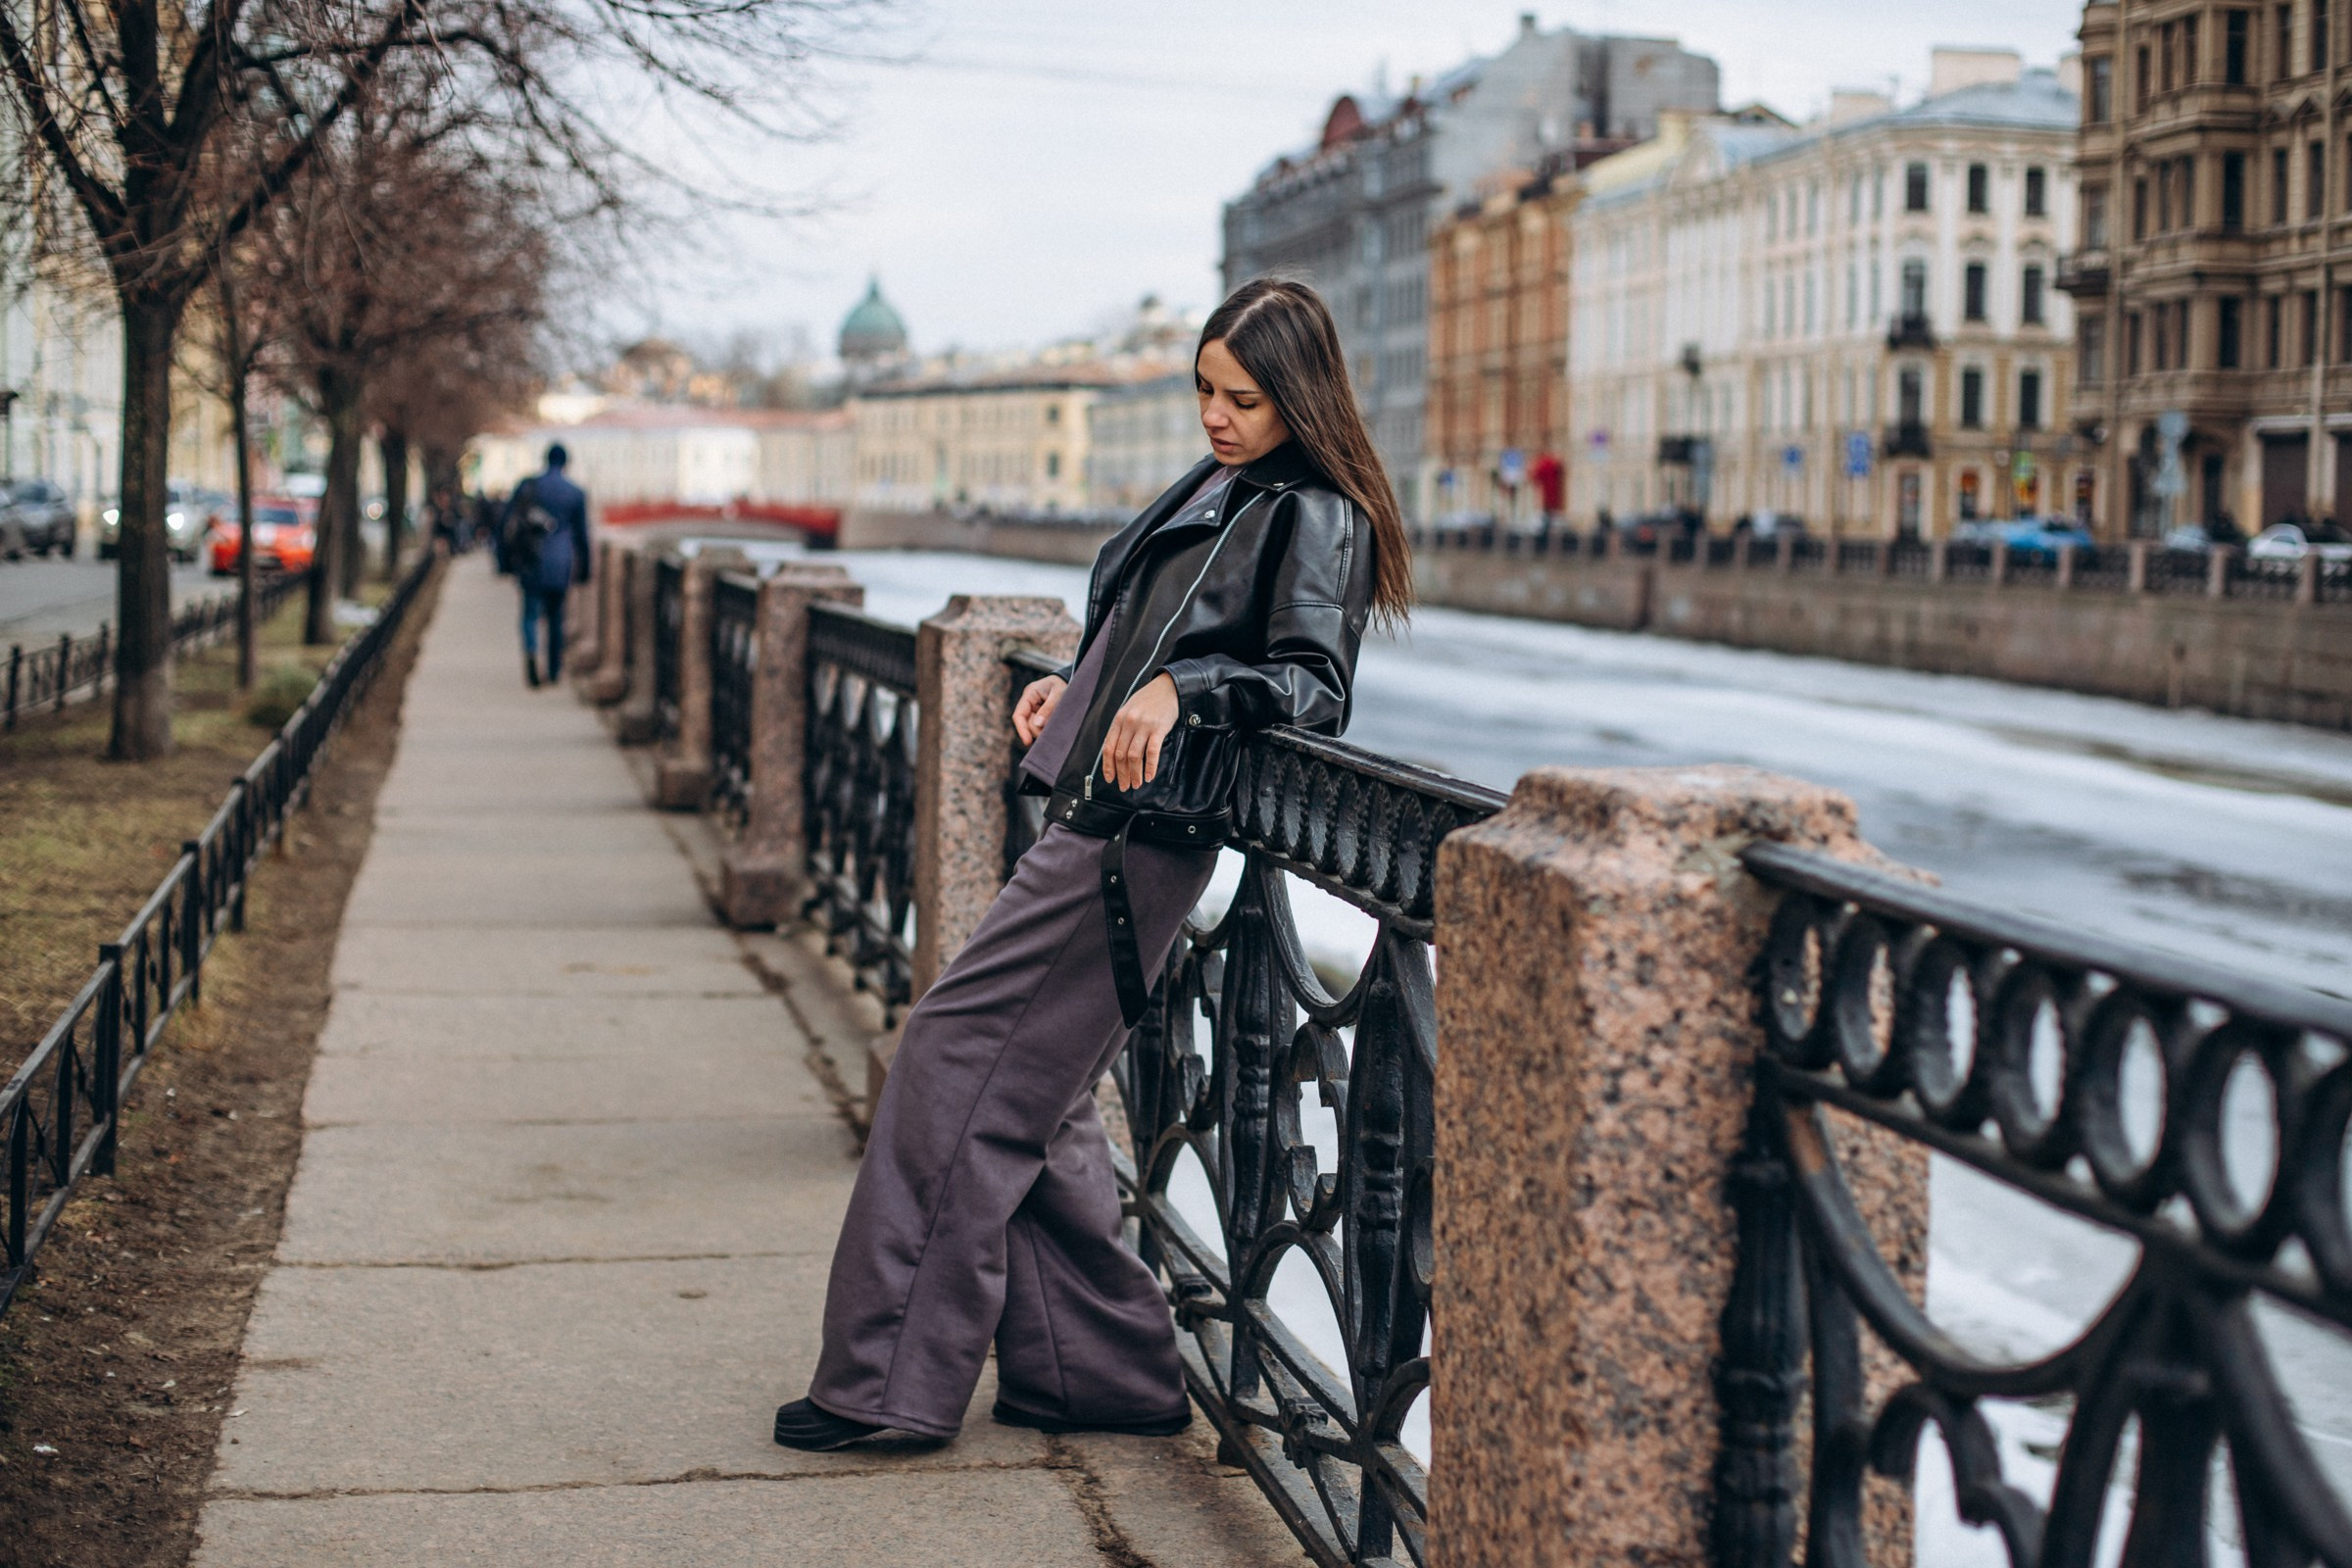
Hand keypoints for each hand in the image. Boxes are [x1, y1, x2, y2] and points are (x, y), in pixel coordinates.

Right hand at [1013, 675, 1066, 745]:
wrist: (1070, 680)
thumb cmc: (1064, 684)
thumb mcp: (1059, 693)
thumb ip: (1048, 708)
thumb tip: (1038, 724)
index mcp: (1030, 693)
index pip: (1019, 714)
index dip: (1022, 729)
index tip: (1027, 742)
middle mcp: (1029, 702)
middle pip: (1026, 723)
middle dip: (1036, 731)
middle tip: (1051, 735)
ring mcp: (1034, 708)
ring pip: (1033, 725)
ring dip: (1042, 730)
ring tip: (1055, 729)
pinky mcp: (1040, 713)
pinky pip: (1039, 725)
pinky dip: (1045, 729)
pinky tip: (1054, 729)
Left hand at [1100, 673, 1178, 790]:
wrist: (1167, 687)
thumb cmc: (1148, 700)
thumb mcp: (1129, 710)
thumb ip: (1122, 728)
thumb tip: (1117, 752)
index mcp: (1119, 720)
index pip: (1108, 748)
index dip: (1108, 766)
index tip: (1110, 778)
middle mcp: (1129, 723)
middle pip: (1121, 755)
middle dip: (1121, 774)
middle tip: (1124, 786)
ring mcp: (1143, 726)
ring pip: (1134, 757)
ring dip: (1134, 774)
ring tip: (1137, 784)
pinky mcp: (1158, 729)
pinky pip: (1152, 752)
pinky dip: (1150, 767)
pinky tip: (1150, 776)